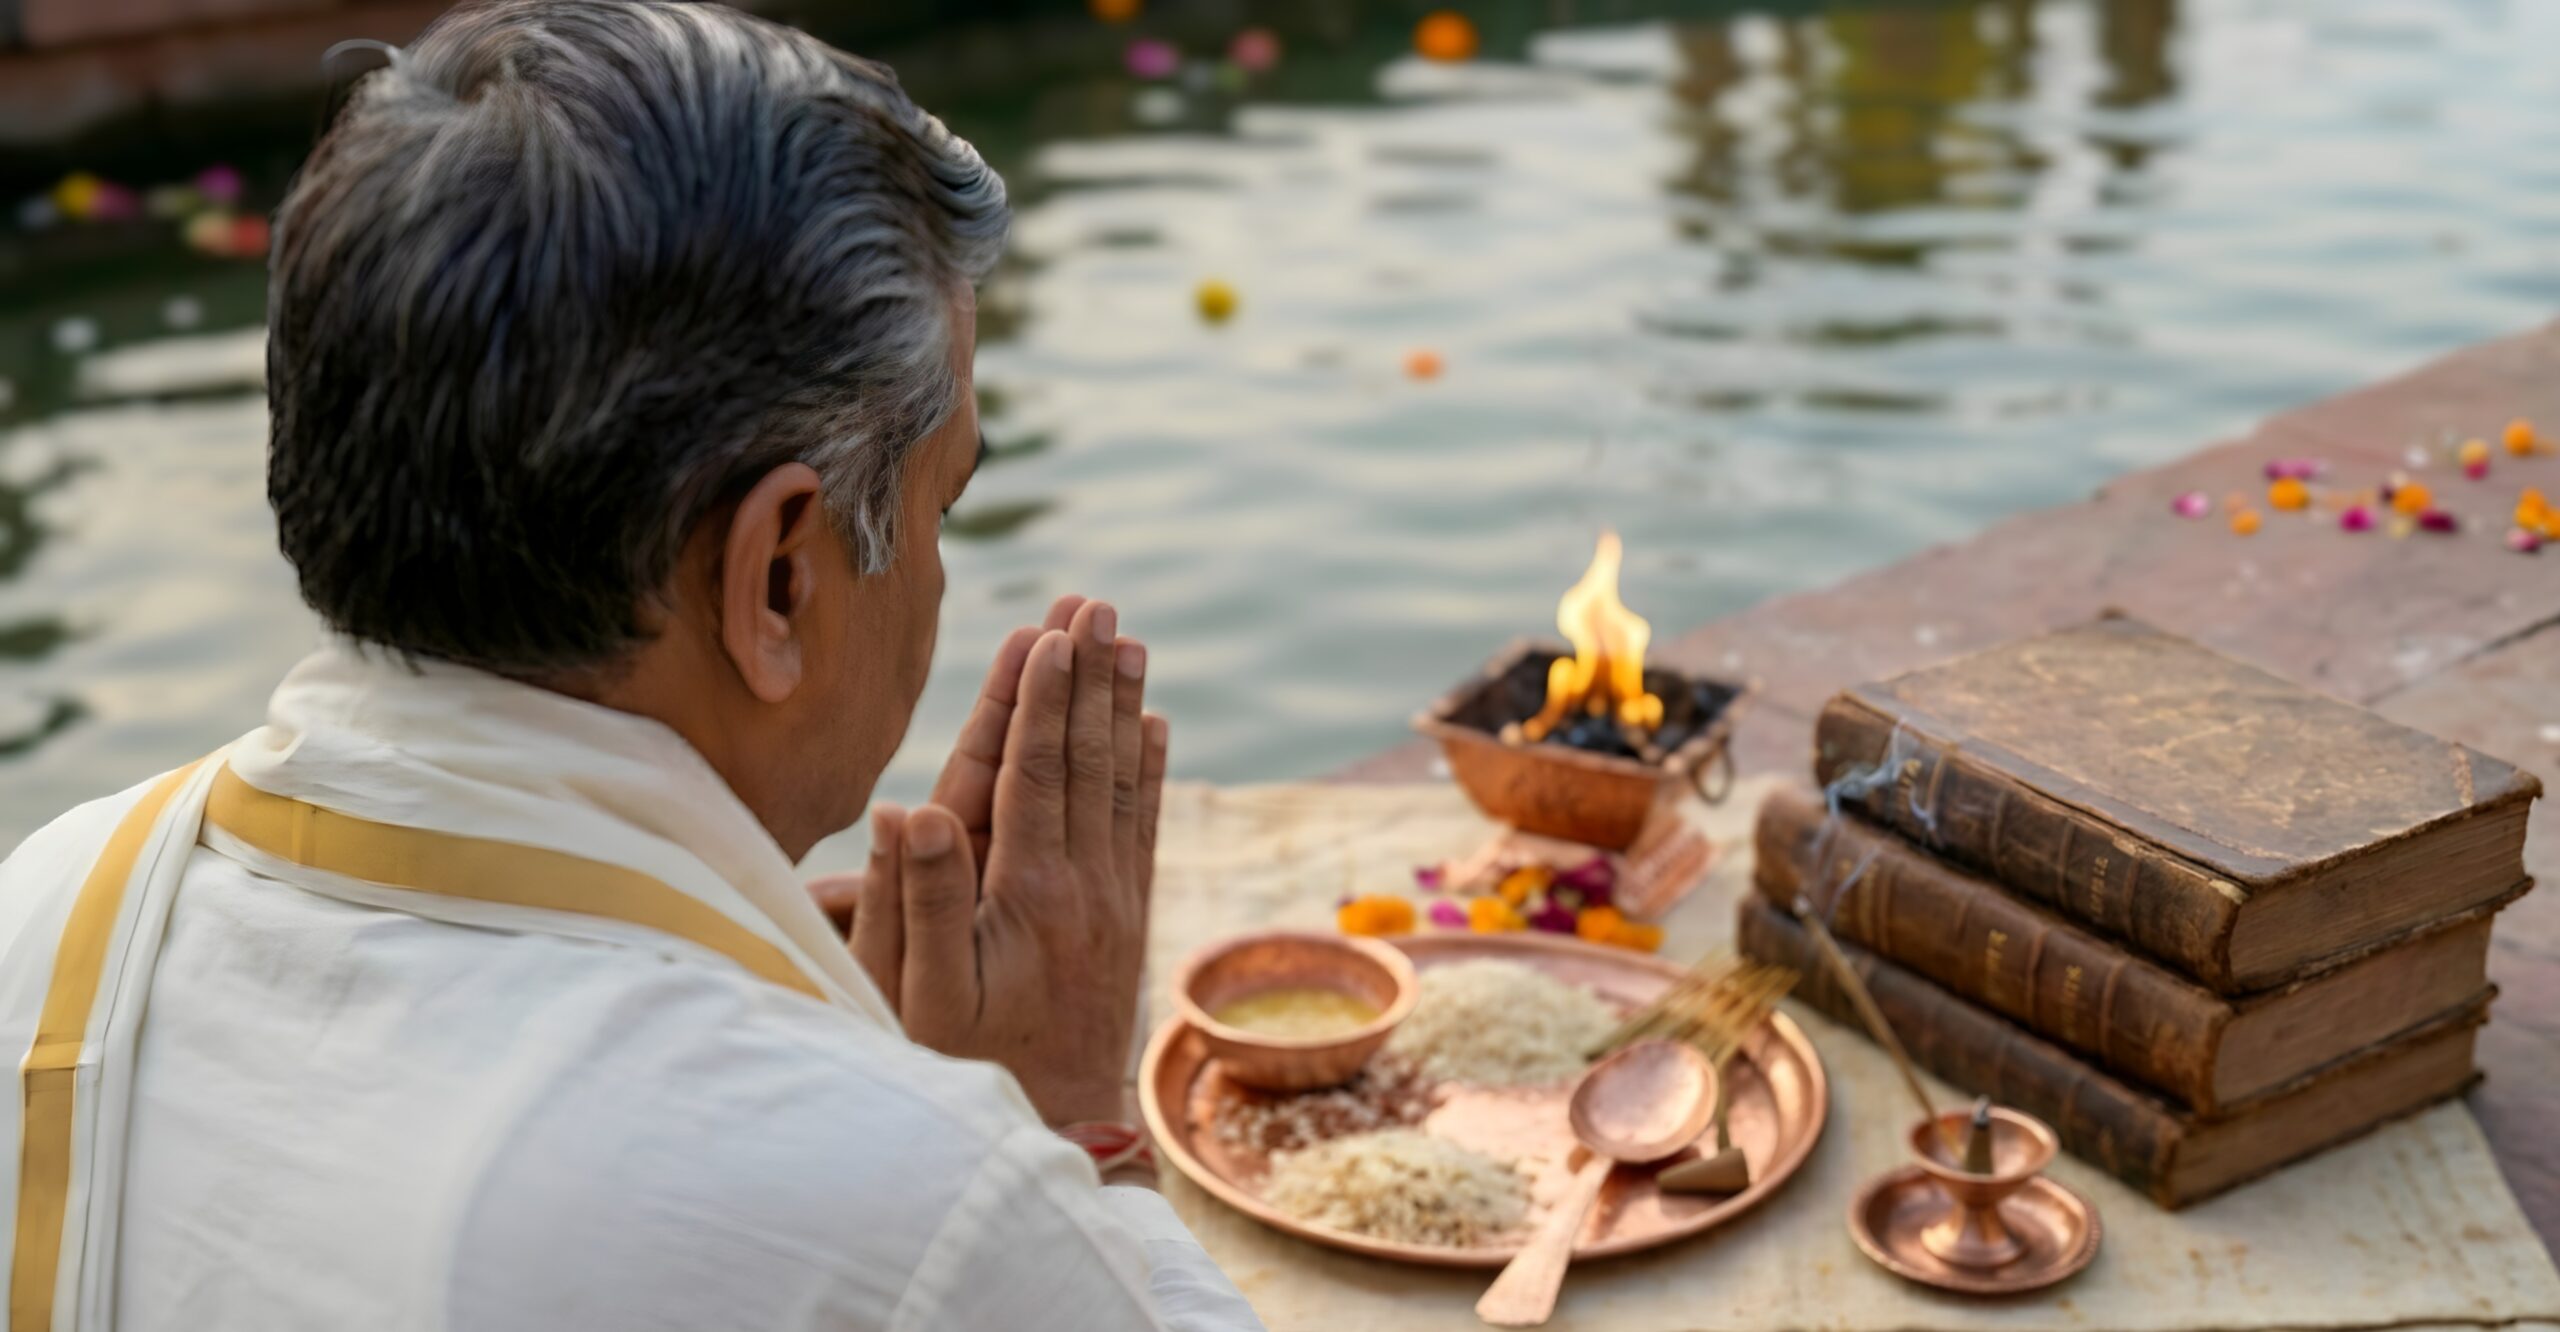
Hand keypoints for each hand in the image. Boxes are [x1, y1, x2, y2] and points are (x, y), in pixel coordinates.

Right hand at [850, 597, 1166, 1125]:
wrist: (1055, 1129)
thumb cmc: (962, 1063)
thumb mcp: (920, 993)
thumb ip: (913, 901)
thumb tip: (906, 809)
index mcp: (1029, 891)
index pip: (1036, 770)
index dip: (1044, 697)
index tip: (1051, 630)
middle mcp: (1085, 885)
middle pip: (1089, 759)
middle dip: (1091, 678)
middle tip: (1098, 606)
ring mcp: (1115, 900)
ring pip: (1124, 783)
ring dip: (1126, 707)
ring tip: (1132, 642)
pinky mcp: (1128, 917)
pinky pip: (1143, 826)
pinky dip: (1150, 770)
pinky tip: (1157, 727)